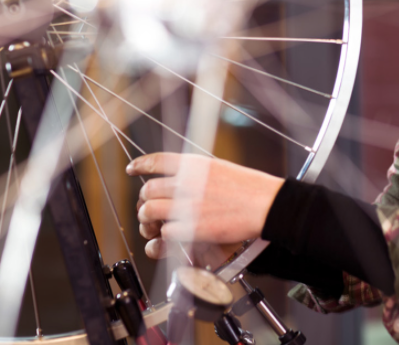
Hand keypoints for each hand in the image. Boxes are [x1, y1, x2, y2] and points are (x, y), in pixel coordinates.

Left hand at [127, 152, 283, 244]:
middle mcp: (187, 182)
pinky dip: (165, 236)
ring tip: (153, 224)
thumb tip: (178, 180)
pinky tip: (173, 236)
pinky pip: (165, 233)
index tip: (132, 169)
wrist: (266, 205)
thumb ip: (196, 173)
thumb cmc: (249, 188)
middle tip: (148, 207)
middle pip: (148, 189)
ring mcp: (187, 205)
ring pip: (150, 211)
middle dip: (144, 200)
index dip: (140, 165)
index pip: (156, 160)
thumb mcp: (220, 168)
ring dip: (148, 219)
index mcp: (194, 164)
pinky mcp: (191, 228)